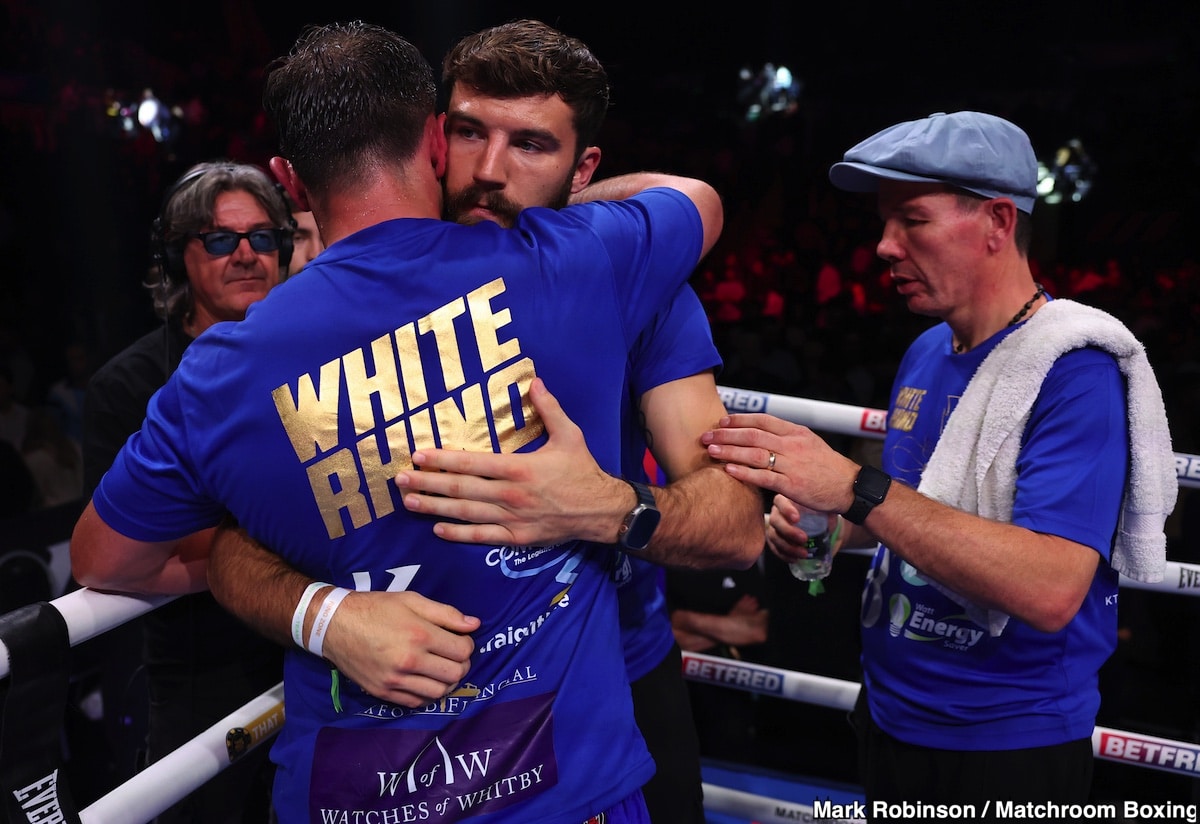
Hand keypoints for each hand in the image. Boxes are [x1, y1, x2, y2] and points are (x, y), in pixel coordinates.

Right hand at [321, 590, 479, 707]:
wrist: (335, 625)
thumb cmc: (376, 608)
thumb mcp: (411, 600)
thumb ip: (446, 613)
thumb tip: (475, 624)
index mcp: (419, 635)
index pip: (462, 651)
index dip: (467, 644)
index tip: (459, 639)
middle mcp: (409, 661)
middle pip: (455, 674)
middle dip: (461, 664)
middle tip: (453, 655)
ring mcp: (395, 680)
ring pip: (439, 692)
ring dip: (446, 681)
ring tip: (441, 668)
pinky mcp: (383, 692)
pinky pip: (417, 702)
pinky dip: (427, 693)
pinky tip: (424, 679)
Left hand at [395, 378, 626, 545]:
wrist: (602, 510)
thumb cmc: (583, 471)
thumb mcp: (570, 435)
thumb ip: (549, 409)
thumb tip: (534, 381)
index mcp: (518, 468)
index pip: (471, 463)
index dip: (441, 460)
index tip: (418, 456)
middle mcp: (510, 494)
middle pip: (460, 490)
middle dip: (427, 484)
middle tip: (400, 480)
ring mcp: (512, 518)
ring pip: (465, 514)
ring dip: (434, 509)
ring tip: (409, 503)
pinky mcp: (517, 537)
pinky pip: (482, 537)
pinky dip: (458, 534)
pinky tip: (438, 530)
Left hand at [701, 413, 859, 512]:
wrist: (849, 487)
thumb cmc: (827, 466)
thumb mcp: (809, 443)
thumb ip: (786, 437)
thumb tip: (760, 432)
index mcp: (796, 432)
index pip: (762, 420)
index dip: (739, 420)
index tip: (721, 422)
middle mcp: (793, 445)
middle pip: (753, 435)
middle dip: (726, 435)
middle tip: (707, 436)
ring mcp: (792, 465)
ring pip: (755, 454)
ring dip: (730, 452)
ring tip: (712, 451)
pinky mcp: (792, 485)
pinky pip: (763, 478)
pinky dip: (744, 474)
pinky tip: (729, 471)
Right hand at [765, 495, 835, 563]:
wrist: (823, 524)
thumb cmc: (822, 511)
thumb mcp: (825, 506)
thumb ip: (826, 506)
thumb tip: (831, 511)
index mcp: (787, 499)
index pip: (780, 501)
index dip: (786, 510)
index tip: (797, 518)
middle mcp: (777, 512)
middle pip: (775, 521)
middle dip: (789, 531)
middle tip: (804, 539)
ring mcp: (774, 526)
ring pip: (773, 536)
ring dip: (787, 547)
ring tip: (803, 554)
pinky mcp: (775, 540)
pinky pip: (774, 548)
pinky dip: (783, 555)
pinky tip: (794, 559)